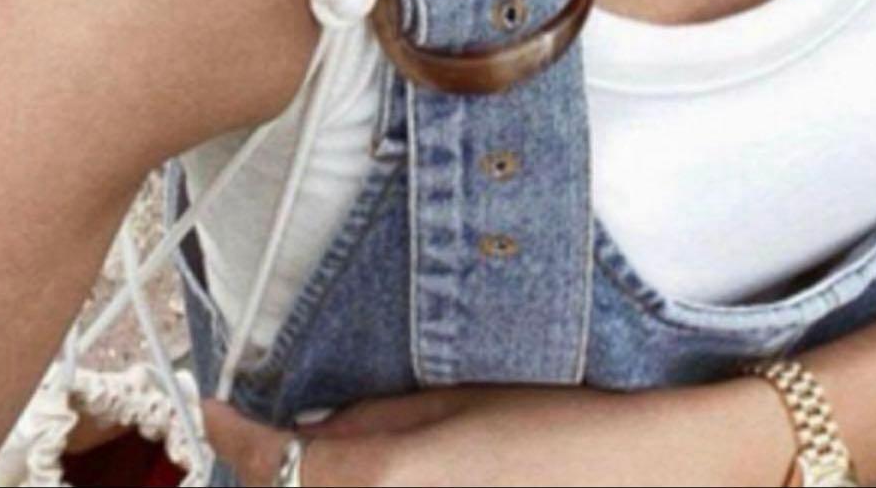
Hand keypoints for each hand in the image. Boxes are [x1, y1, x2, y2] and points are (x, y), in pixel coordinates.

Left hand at [202, 379, 793, 486]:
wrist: (666, 470)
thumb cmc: (566, 421)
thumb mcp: (460, 397)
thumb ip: (370, 422)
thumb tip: (304, 433)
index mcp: (385, 484)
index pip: (268, 464)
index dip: (228, 436)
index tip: (209, 408)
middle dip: (271, 469)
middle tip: (267, 436)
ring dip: (322, 480)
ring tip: (331, 452)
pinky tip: (398, 474)